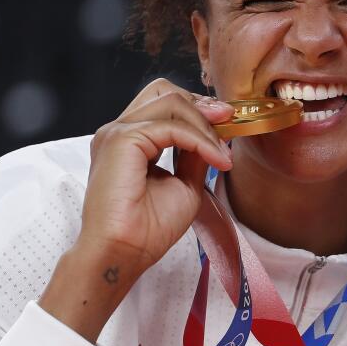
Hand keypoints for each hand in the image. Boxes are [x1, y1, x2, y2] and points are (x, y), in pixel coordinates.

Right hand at [39, 78, 233, 341]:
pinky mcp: (122, 140)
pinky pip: (172, 127)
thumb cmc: (148, 229)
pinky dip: (200, 140)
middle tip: (229, 122)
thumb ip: (194, 154)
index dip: (199, 109)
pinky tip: (215, 160)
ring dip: (205, 125)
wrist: (124, 254)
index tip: (228, 123)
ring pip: (170, 101)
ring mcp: (117, 132)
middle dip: (201, 104)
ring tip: (223, 153)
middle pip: (165, 91)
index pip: (164, 103)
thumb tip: (214, 132)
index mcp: (130, 140)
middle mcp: (119, 131)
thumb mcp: (185, 183)